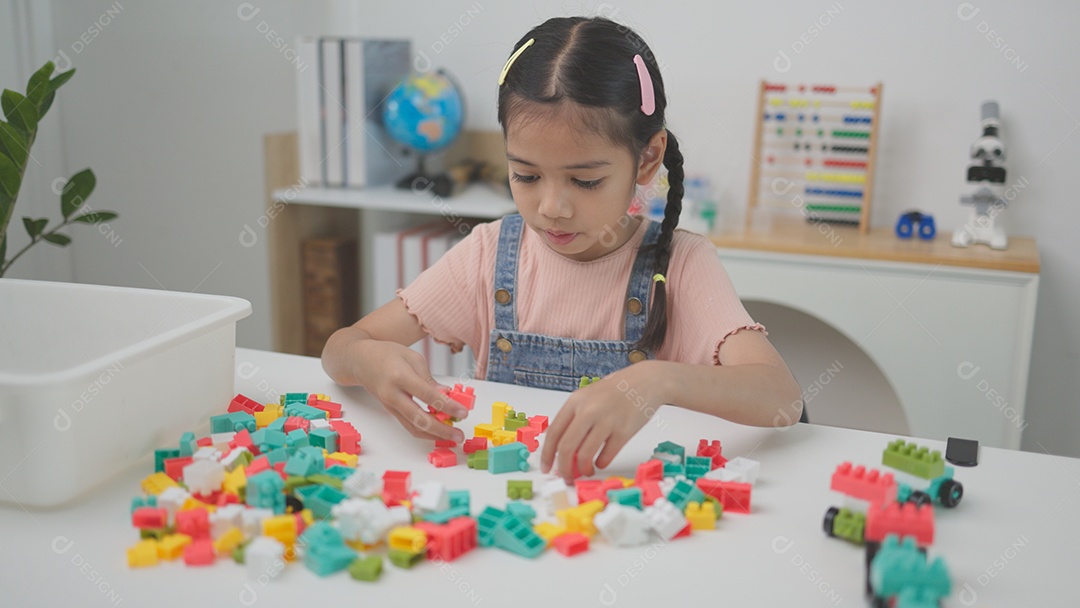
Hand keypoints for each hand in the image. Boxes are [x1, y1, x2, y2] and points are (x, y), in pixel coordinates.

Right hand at [352, 339, 465, 442]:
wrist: (359, 361)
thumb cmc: (386, 354)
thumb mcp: (412, 358)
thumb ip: (429, 378)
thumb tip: (446, 395)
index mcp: (400, 376)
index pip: (428, 396)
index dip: (448, 406)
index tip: (463, 413)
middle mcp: (393, 394)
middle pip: (419, 419)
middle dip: (442, 430)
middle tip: (459, 435)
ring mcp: (390, 406)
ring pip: (413, 427)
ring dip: (434, 435)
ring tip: (452, 437)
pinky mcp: (390, 412)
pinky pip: (409, 425)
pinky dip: (425, 431)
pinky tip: (439, 431)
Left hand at [540, 362, 664, 480]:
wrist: (645, 381)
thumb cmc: (614, 391)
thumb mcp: (588, 397)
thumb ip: (574, 419)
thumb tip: (561, 450)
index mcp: (575, 402)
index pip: (554, 433)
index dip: (547, 454)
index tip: (546, 467)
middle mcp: (588, 411)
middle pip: (566, 447)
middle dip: (563, 468)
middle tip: (565, 477)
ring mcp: (607, 421)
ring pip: (585, 455)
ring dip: (583, 469)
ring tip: (585, 471)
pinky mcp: (624, 431)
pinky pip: (606, 456)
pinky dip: (600, 464)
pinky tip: (600, 462)